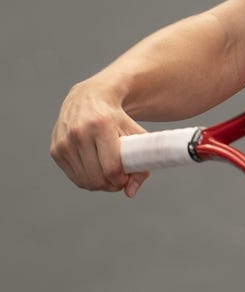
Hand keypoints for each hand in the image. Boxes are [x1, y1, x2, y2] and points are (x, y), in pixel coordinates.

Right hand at [50, 81, 149, 196]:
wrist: (90, 98)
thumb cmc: (117, 118)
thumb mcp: (135, 133)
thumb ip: (141, 161)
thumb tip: (130, 192)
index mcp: (101, 125)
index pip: (111, 167)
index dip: (121, 180)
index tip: (126, 178)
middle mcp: (79, 133)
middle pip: (96, 177)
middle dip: (111, 185)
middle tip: (119, 180)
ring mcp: (64, 142)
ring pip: (84, 180)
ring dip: (99, 184)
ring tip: (109, 176)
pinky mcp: (55, 150)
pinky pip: (73, 176)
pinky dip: (86, 179)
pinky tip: (96, 171)